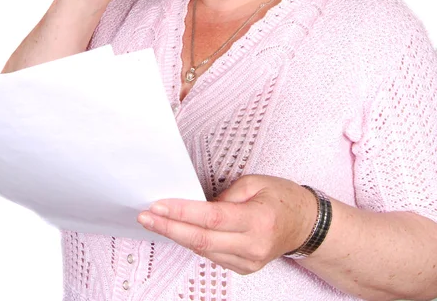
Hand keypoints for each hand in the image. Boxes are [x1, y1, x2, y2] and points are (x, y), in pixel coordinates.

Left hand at [137, 175, 315, 273]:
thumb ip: (226, 195)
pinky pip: (212, 255)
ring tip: (154, 221)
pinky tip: (178, 231)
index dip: (181, 213)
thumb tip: (198, 206)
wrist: (305, 224)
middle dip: (169, 228)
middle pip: (201, 240)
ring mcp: (248, 262)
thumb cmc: (282, 197)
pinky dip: (192, 242)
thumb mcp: (256, 182)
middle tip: (145, 217)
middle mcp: (252, 246)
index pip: (211, 218)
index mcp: (258, 220)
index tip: (158, 205)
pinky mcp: (244, 268)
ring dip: (176, 236)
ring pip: (203, 250)